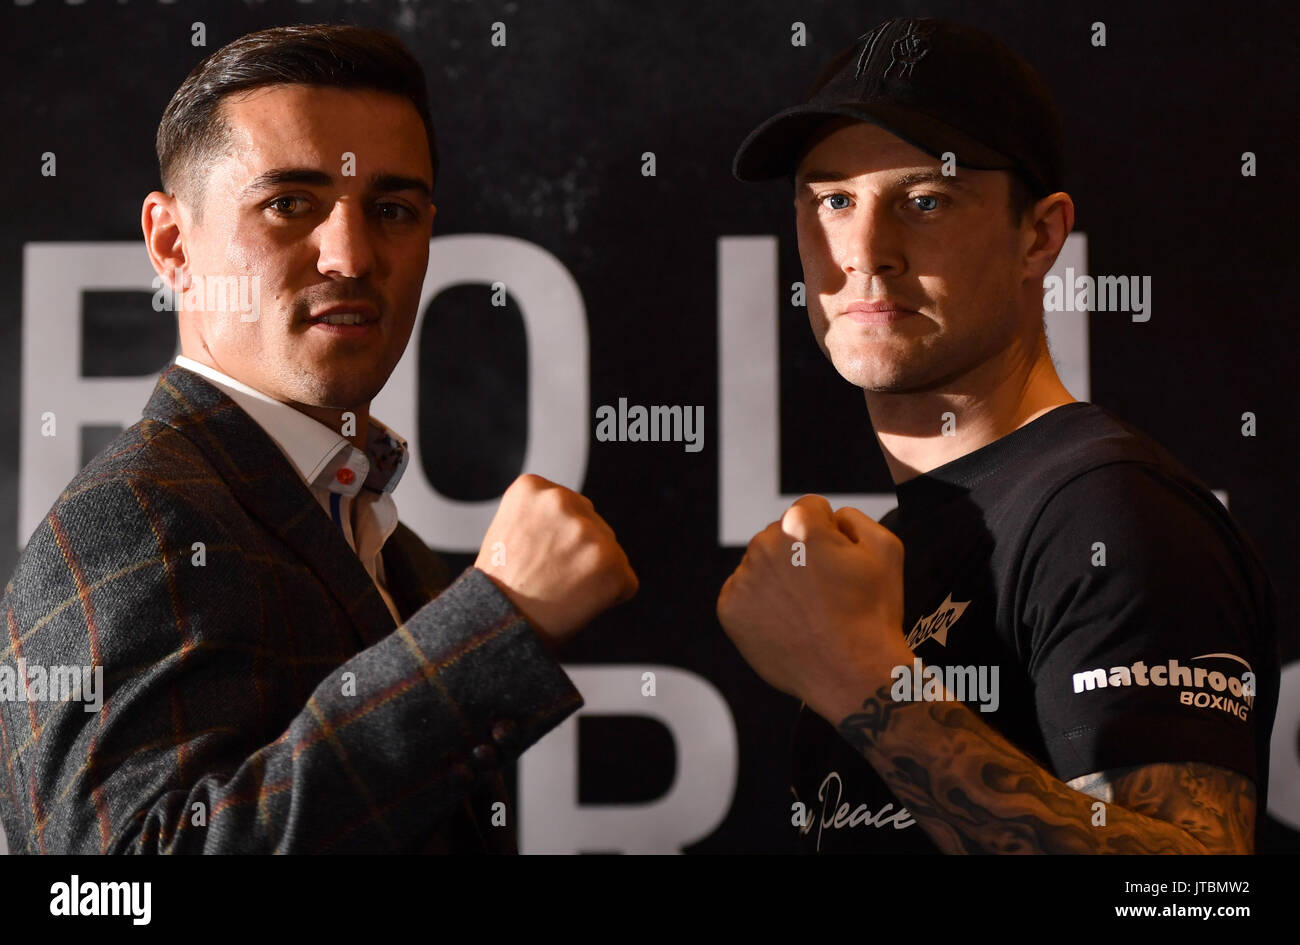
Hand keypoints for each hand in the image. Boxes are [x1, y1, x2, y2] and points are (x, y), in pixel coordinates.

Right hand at [475, 474, 637, 646]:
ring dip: (593, 574)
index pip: (568, 507)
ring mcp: (588, 532)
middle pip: (592, 525)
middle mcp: (561, 500)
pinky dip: (609, 597)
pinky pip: (625, 582)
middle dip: (578, 552)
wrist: (496, 629)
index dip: (554, 538)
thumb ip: (543, 516)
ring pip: (609, 553)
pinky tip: (578, 605)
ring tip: (560, 593)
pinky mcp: (610, 562)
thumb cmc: (501, 588)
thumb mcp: (509, 531)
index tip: (534, 557)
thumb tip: (584, 522)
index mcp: (532, 488)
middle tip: (548, 579)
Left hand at [716, 495, 909, 713]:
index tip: (839, 564)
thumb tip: (830, 515)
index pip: (810, 510)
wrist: (851, 676)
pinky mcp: (729, 607)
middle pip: (781, 536)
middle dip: (800, 554)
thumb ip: (854, 516)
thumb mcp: (887, 548)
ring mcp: (743, 577)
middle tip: (824, 592)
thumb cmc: (873, 614)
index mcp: (799, 524)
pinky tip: (787, 624)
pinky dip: (761, 606)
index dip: (831, 535)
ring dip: (779, 579)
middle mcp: (764, 544)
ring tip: (807, 612)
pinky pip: (744, 594)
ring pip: (762, 565)